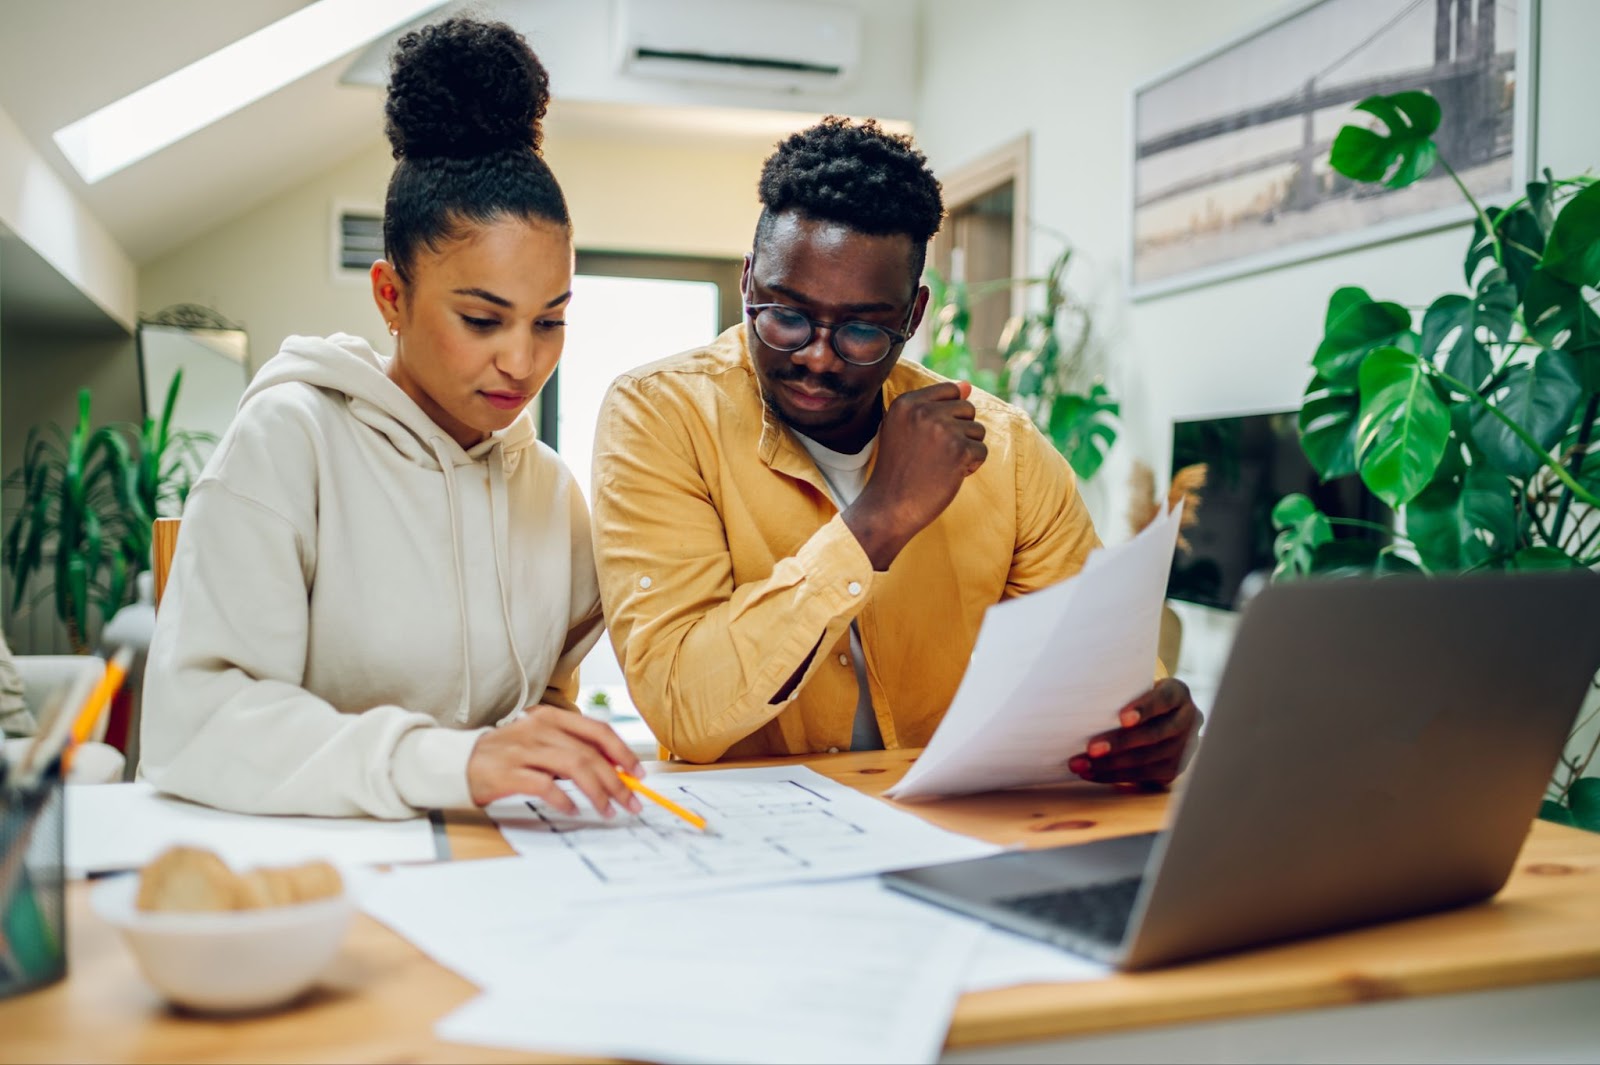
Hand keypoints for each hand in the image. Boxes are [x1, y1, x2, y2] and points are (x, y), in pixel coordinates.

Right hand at [467, 705, 644, 815]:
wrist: (459, 762)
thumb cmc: (508, 755)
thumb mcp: (541, 742)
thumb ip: (572, 749)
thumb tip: (615, 769)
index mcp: (551, 717)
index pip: (597, 730)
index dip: (622, 751)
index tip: (638, 773)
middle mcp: (538, 729)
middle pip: (589, 753)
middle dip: (616, 780)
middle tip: (631, 802)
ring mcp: (522, 750)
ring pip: (573, 767)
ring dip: (597, 792)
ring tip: (608, 810)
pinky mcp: (507, 773)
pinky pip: (544, 785)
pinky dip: (563, 799)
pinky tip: (574, 810)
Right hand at [844, 381, 986, 568]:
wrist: (889, 507)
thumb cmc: (899, 470)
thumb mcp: (906, 429)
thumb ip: (934, 404)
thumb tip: (968, 385)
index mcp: (907, 402)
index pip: (950, 390)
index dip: (949, 415)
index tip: (931, 437)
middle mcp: (924, 410)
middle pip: (967, 409)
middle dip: (960, 432)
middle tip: (935, 455)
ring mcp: (942, 429)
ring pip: (978, 430)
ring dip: (966, 450)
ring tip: (940, 465)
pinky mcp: (959, 450)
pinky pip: (982, 451)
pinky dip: (971, 466)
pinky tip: (948, 475)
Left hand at [1067, 679, 1201, 788]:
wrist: (1160, 716)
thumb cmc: (1136, 697)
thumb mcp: (1136, 686)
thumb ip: (1120, 692)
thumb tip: (1081, 698)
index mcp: (1178, 693)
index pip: (1163, 700)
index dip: (1144, 709)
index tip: (1122, 718)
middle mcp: (1188, 720)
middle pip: (1153, 734)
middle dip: (1119, 744)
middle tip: (1090, 749)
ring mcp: (1184, 748)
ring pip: (1146, 760)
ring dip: (1110, 765)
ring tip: (1082, 765)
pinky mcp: (1173, 769)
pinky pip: (1142, 776)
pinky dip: (1114, 776)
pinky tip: (1092, 773)